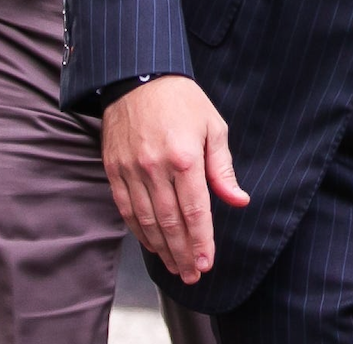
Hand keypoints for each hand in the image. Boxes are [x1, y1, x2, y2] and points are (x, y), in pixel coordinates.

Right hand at [101, 75, 248, 283]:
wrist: (137, 77)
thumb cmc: (183, 101)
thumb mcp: (214, 127)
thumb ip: (223, 168)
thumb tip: (239, 201)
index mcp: (185, 157)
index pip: (195, 210)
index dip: (201, 241)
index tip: (207, 264)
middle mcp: (155, 168)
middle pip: (170, 223)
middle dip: (182, 253)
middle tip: (192, 275)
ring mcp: (130, 171)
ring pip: (147, 221)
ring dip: (161, 249)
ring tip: (175, 267)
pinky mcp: (113, 170)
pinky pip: (126, 209)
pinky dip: (139, 231)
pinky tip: (151, 244)